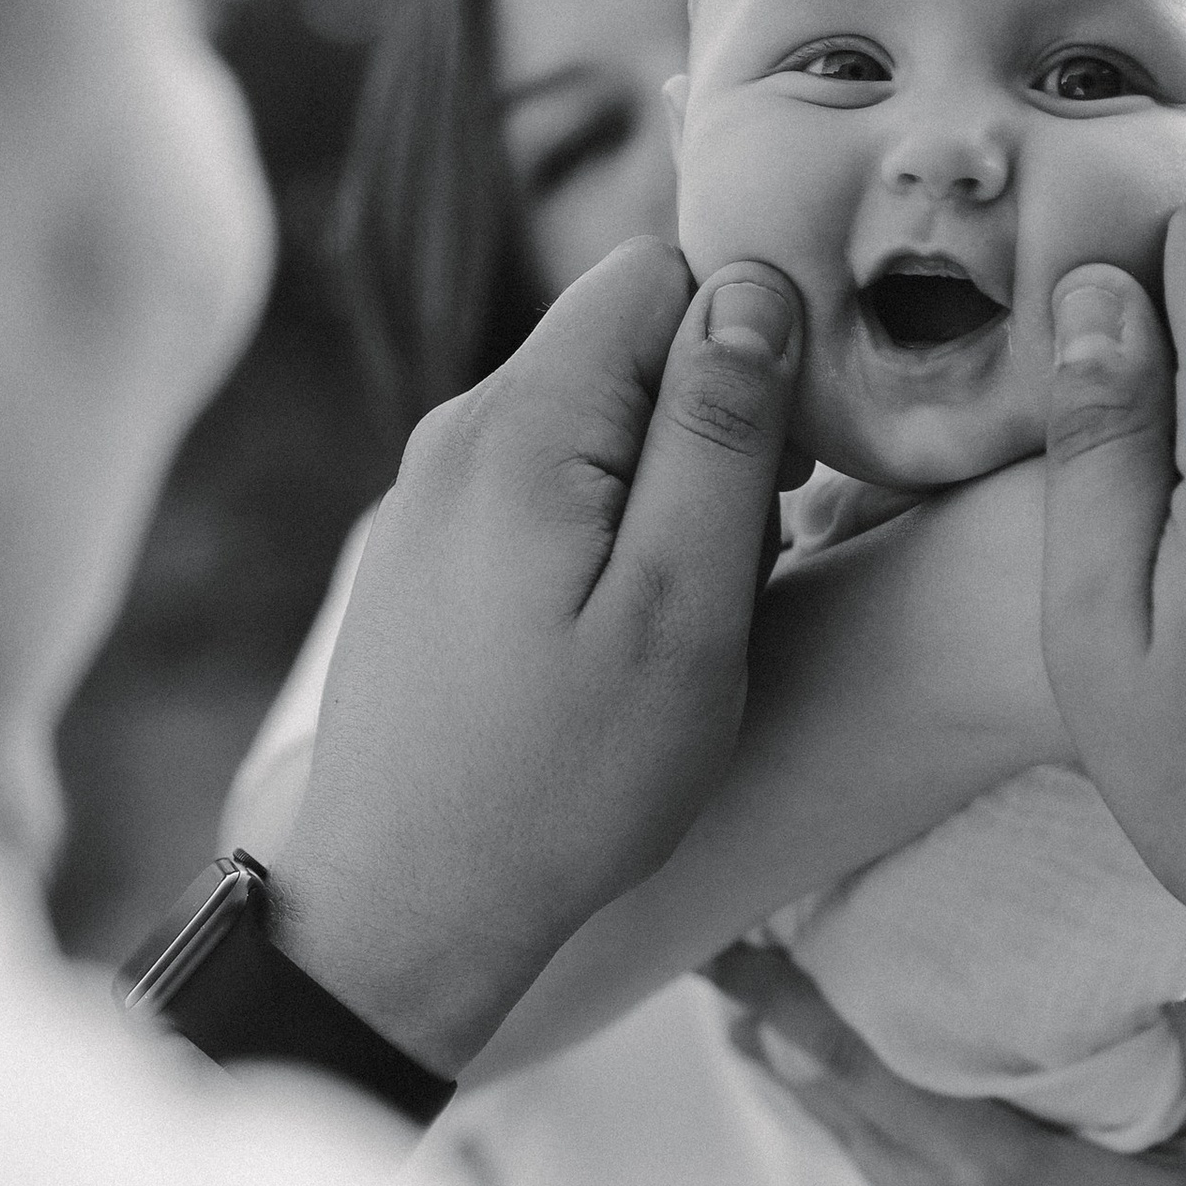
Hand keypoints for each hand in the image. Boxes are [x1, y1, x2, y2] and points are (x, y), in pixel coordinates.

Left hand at [269, 242, 802, 1069]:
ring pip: (586, 427)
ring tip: (668, 624)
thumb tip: (754, 285)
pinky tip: (603, 649)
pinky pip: (537, 495)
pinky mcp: (419, 559)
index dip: (746, 348)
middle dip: (704, 429)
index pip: (658, 272)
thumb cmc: (564, 782)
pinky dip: (596, 543)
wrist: (406, 912)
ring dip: (657, 497)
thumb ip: (721, 432)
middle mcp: (453, 433)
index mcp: (520, 422)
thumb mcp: (684, 607)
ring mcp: (426, 497)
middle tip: (733, 567)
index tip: (778, 475)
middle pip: (621, 347)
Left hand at [713, 948, 1185, 1185]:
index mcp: (1000, 1182)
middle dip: (790, 1051)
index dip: (785, 1010)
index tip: (723, 963)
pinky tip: (938, 1160)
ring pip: (887, 1182)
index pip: (862, 1074)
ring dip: (860, 1120)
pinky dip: (914, 1180)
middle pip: (849, 1123)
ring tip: (826, 1059)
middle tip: (738, 989)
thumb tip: (1181, 973)